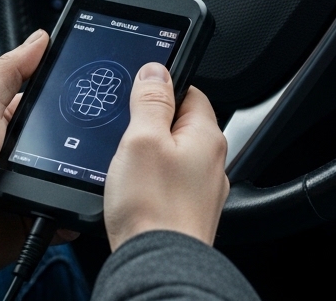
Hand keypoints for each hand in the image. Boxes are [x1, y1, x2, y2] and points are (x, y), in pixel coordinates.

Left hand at [0, 29, 72, 284]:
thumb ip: (8, 72)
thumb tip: (38, 39)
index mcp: (7, 123)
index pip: (47, 100)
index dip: (68, 91)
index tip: (93, 80)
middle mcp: (23, 153)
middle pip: (67, 136)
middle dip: (82, 134)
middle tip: (99, 128)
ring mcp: (32, 184)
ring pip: (74, 171)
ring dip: (83, 169)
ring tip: (95, 163)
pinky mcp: (40, 214)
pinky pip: (70, 207)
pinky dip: (80, 204)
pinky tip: (87, 195)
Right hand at [104, 62, 228, 249]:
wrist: (158, 265)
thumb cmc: (153, 208)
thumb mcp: (141, 139)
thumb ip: (150, 101)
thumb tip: (156, 70)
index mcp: (206, 135)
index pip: (190, 90)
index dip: (160, 87)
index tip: (137, 92)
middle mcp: (211, 162)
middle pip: (179, 124)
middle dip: (151, 124)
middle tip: (123, 131)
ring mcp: (201, 189)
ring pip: (172, 156)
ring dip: (148, 155)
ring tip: (124, 163)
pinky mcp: (187, 211)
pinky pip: (168, 183)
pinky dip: (150, 181)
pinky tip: (131, 189)